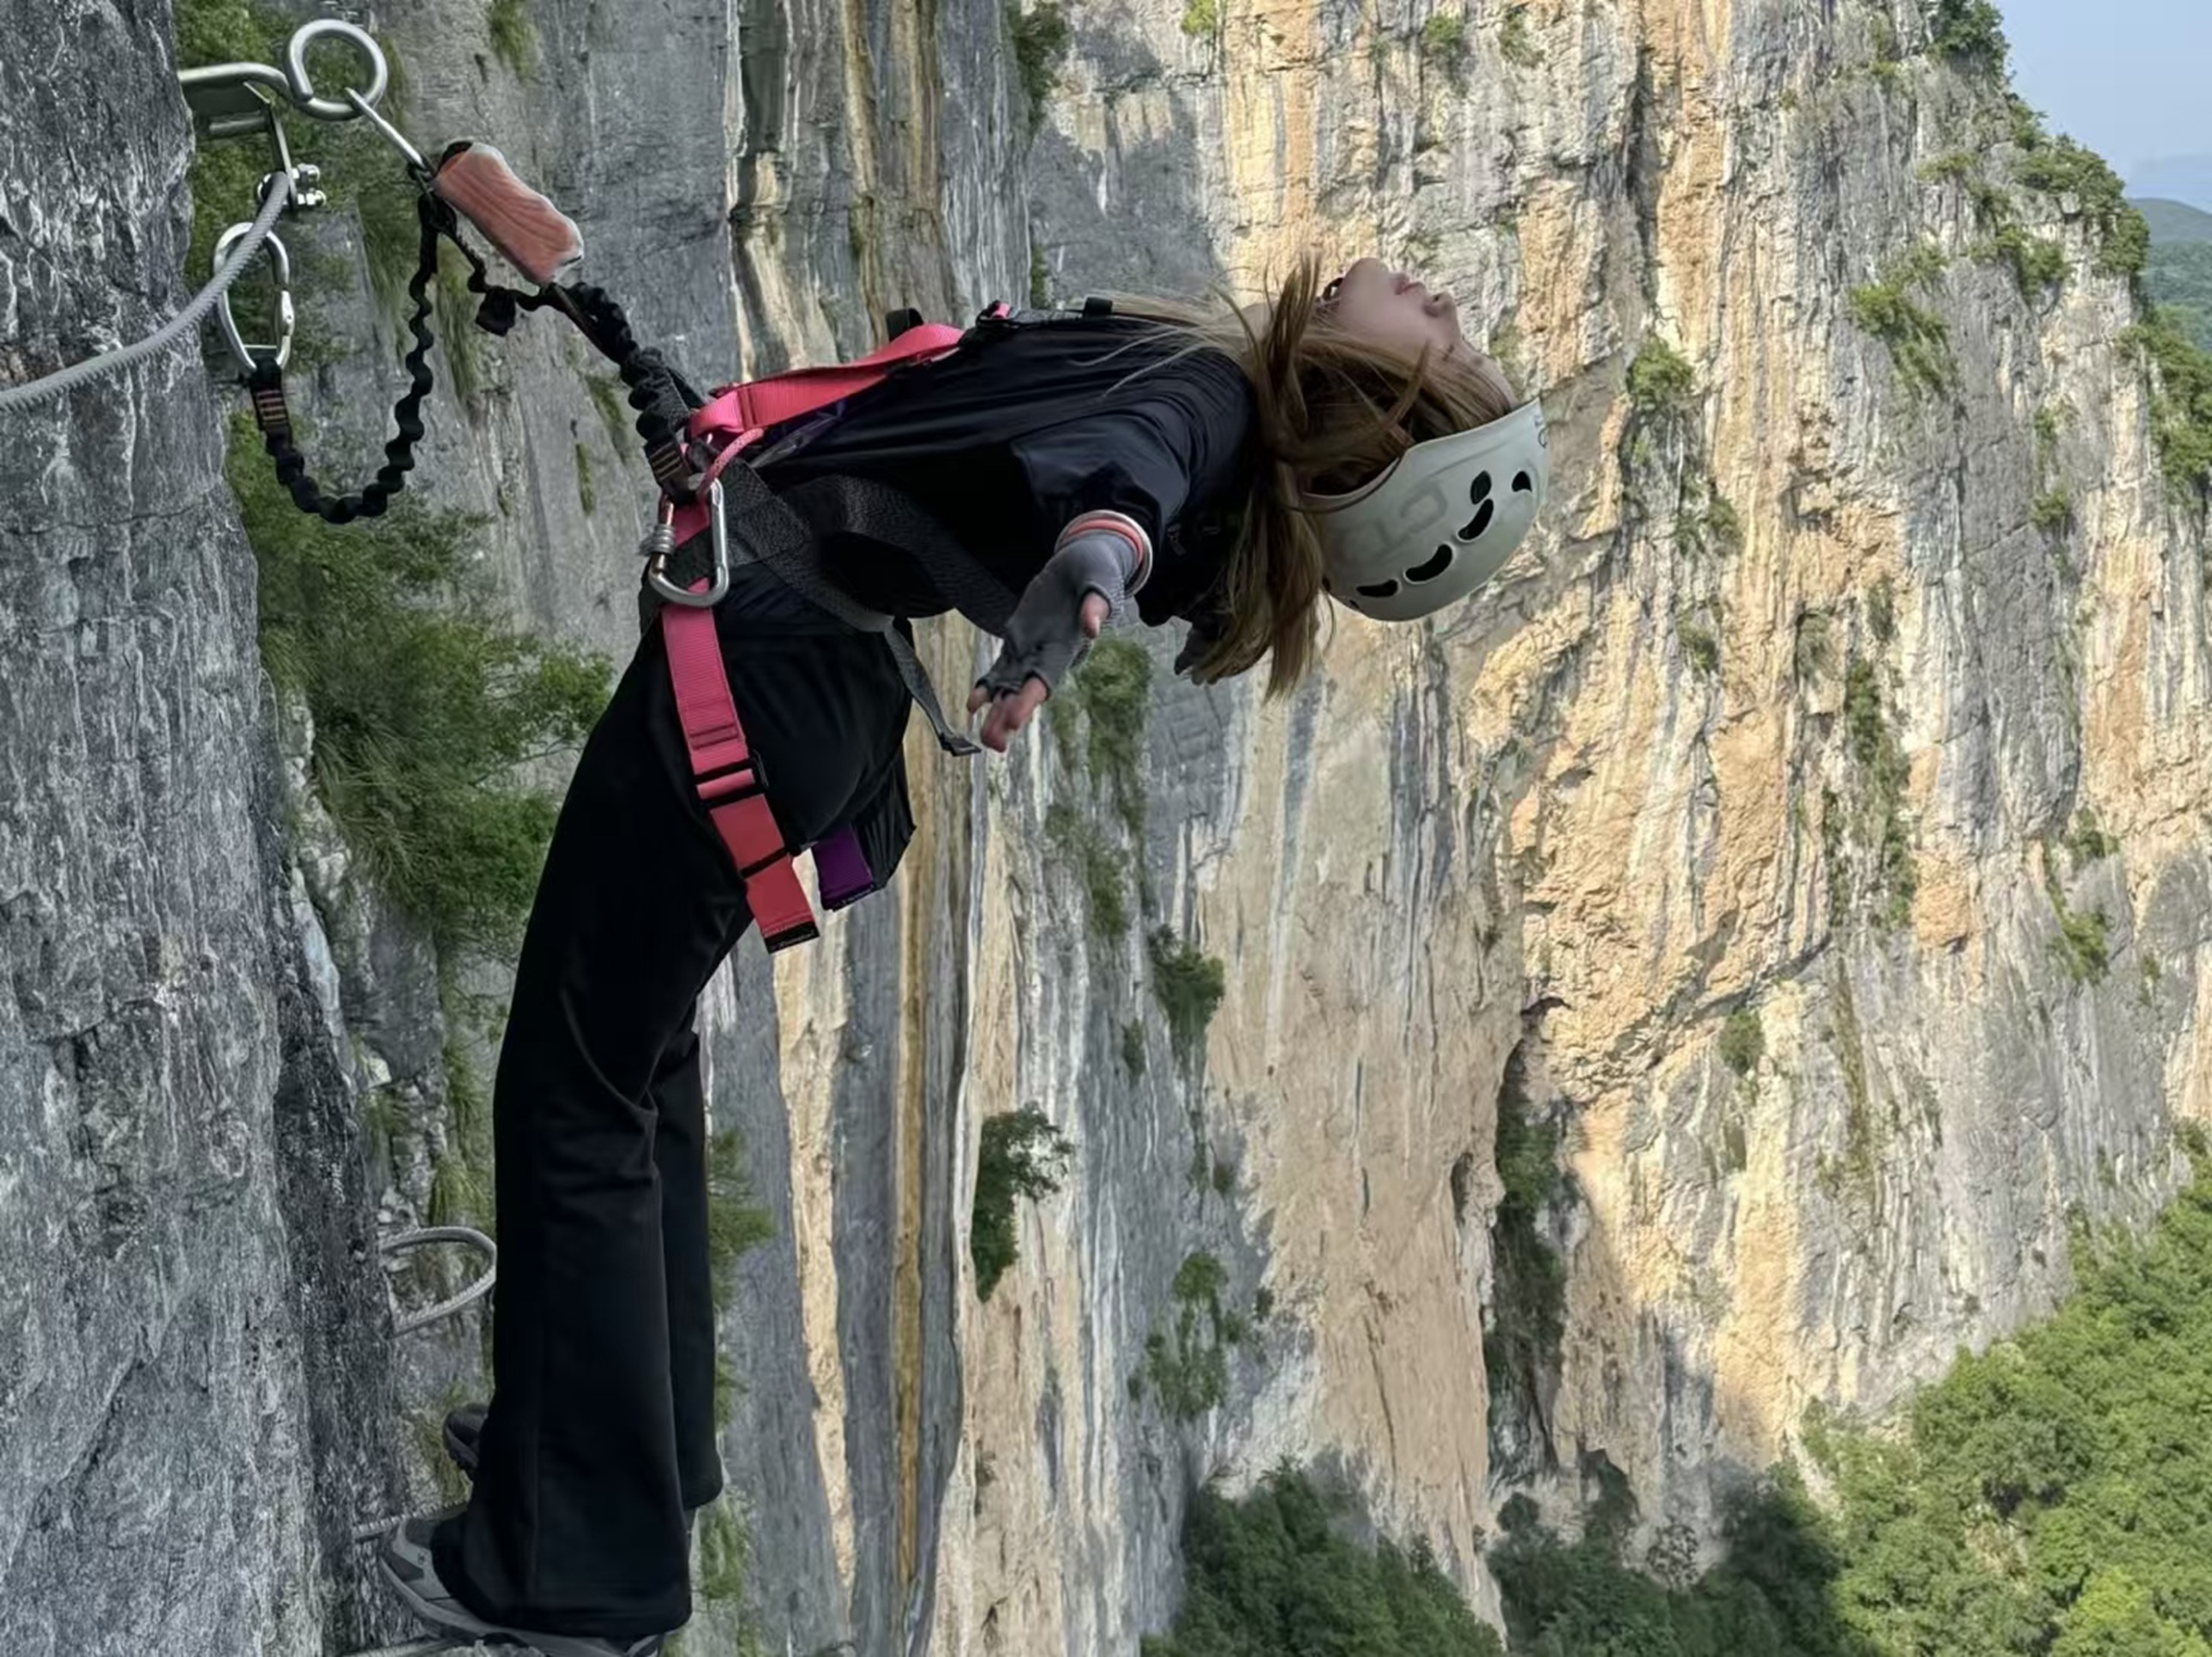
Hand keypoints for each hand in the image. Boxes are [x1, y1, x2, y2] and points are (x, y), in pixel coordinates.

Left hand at [969, 523, 1140, 752]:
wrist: (1082, 562)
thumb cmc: (1096, 571)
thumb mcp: (1101, 580)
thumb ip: (1096, 604)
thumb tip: (1093, 626)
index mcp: (1067, 645)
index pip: (1047, 678)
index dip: (1030, 698)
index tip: (1015, 718)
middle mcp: (1048, 654)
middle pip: (1025, 691)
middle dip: (1009, 716)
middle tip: (993, 742)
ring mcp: (1032, 648)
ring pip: (1010, 686)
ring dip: (996, 711)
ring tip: (981, 734)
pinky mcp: (1019, 638)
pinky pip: (1001, 667)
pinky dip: (987, 685)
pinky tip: (973, 704)